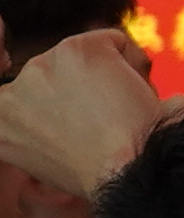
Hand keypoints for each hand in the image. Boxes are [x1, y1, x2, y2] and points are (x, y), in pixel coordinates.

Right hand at [0, 35, 162, 204]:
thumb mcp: (50, 158)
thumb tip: (65, 118)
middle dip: (88, 93)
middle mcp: (10, 93)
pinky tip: (136, 94)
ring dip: (110, 79)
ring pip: (88, 59)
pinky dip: (135, 62)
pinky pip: (115, 41)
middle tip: (111, 124)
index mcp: (0, 121)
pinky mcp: (73, 51)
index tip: (86, 129)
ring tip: (123, 114)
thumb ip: (46, 130)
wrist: (123, 172)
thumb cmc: (103, 176)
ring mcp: (39, 68)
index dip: (70, 111)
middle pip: (60, 77)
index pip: (36, 98)